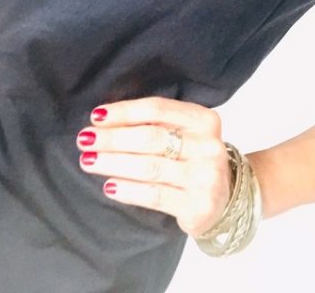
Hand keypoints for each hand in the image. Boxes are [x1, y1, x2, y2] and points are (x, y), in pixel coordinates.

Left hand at [75, 96, 232, 236]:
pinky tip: (109, 186)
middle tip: (85, 139)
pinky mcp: (196, 205)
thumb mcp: (187, 133)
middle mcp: (208, 146)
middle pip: (151, 138)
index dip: (124, 111)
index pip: (158, 110)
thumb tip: (106, 120)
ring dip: (113, 163)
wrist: (228, 199)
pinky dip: (128, 190)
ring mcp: (204, 177)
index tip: (96, 116)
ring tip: (88, 161)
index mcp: (204, 120)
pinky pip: (154, 195)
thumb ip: (158, 124)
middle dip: (113, 138)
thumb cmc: (195, 159)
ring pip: (149, 167)